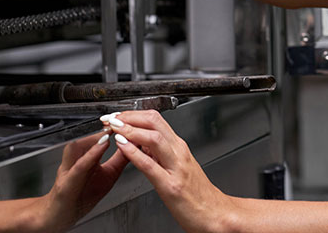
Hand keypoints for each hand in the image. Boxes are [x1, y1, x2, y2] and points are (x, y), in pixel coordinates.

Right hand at [29, 130, 128, 232]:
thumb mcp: (109, 174)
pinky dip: (90, 155)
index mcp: (87, 155)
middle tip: (119, 120)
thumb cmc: (82, 195)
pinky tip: (101, 146)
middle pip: (87, 136)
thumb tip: (135, 144)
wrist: (62, 215)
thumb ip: (120, 159)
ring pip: (79, 146)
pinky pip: (79, 165)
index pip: (100, 135)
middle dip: (104, 128)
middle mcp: (76, 159)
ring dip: (95, 138)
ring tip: (110, 130)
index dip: (113, 126)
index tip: (126, 119)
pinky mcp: (67, 182)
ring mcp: (70, 169)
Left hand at [103, 111, 235, 232]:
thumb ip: (160, 153)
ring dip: (130, 129)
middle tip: (112, 117)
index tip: (118, 115)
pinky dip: (134, 153)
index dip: (133, 114)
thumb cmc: (197, 194)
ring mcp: (176, 168)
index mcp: (178, 147)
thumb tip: (140, 142)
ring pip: (153, 137)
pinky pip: (150, 165)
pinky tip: (123, 147)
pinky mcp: (171, 186)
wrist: (215, 213)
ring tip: (114, 127)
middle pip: (154, 121)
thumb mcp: (177, 166)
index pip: (155, 120)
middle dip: (129, 116)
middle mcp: (179, 152)